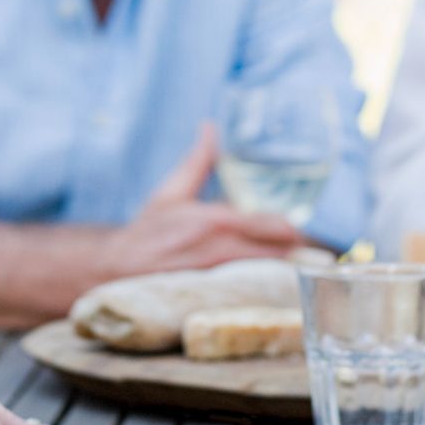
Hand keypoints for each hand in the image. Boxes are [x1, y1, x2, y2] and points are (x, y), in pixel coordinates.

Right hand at [102, 124, 305, 277]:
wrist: (115, 269)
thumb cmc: (147, 232)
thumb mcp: (171, 192)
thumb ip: (199, 161)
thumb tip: (209, 127)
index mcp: (217, 221)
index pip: (274, 226)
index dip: (295, 229)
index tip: (301, 228)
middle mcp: (222, 250)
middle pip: (280, 254)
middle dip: (296, 250)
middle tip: (308, 248)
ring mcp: (221, 277)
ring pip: (269, 275)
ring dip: (283, 269)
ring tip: (292, 264)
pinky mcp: (215, 296)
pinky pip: (251, 292)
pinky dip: (264, 286)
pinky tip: (269, 285)